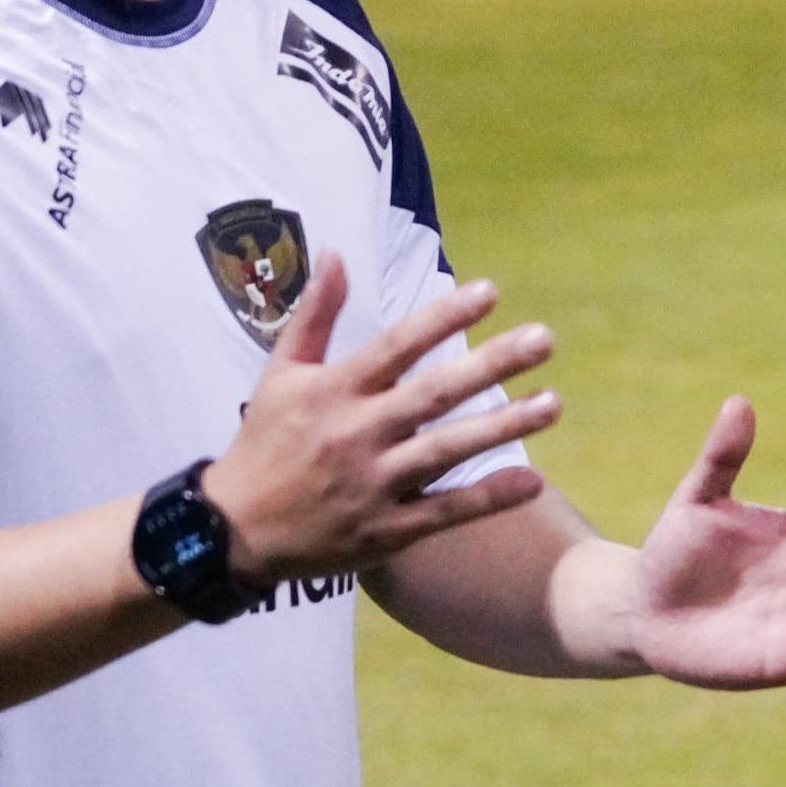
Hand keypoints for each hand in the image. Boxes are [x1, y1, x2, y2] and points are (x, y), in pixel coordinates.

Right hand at [210, 257, 555, 586]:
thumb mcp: (280, 374)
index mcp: (334, 392)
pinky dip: (488, 498)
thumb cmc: (264, 443)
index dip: (443, 318)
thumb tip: (334, 253)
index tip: (491, 291)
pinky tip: (534, 480)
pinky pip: (444, 512)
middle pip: (433, 395)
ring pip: (447, 451)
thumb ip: (314, 315)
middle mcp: (356, 434)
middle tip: (544, 339)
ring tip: (554, 403)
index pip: (397, 346)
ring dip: (504, 426)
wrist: (231, 533)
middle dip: (490, 365)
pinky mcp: (385, 531)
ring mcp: (373, 484)